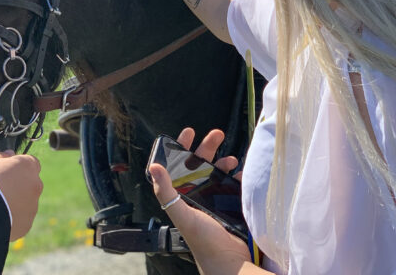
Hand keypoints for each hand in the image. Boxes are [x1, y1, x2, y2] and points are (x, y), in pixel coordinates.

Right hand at [0, 150, 41, 240]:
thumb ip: (1, 156)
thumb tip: (10, 155)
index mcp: (27, 166)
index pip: (31, 163)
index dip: (19, 166)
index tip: (7, 171)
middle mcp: (35, 186)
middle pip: (31, 184)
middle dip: (20, 185)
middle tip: (0, 189)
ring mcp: (32, 207)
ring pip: (27, 203)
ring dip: (16, 203)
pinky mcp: (26, 225)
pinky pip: (21, 219)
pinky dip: (12, 219)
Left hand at [150, 128, 252, 274]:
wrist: (230, 262)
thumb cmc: (203, 242)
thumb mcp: (182, 214)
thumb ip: (166, 192)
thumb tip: (154, 167)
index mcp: (182, 196)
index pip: (179, 166)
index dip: (182, 147)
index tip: (189, 132)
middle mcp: (196, 195)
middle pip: (200, 164)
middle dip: (208, 148)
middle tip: (217, 134)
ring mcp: (214, 199)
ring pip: (217, 172)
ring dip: (224, 162)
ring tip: (232, 159)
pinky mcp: (230, 205)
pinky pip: (233, 185)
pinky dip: (238, 177)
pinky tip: (241, 174)